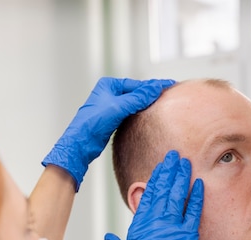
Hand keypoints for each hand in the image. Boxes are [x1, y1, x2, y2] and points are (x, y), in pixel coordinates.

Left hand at [42, 77, 174, 190]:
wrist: (80, 144)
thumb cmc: (93, 123)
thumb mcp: (118, 107)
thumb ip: (138, 97)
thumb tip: (155, 88)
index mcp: (109, 85)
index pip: (137, 84)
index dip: (153, 86)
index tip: (170, 85)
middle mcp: (110, 93)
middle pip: (136, 92)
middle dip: (152, 94)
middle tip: (170, 93)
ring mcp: (111, 106)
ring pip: (134, 103)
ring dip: (147, 103)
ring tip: (164, 102)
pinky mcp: (113, 119)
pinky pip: (131, 113)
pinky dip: (141, 113)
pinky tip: (150, 114)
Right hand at [104, 150, 202, 239]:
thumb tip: (108, 237)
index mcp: (138, 227)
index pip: (147, 196)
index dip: (155, 179)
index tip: (160, 167)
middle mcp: (154, 224)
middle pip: (163, 190)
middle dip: (169, 170)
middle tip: (175, 155)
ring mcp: (172, 228)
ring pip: (177, 195)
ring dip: (182, 177)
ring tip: (186, 162)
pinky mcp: (188, 236)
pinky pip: (193, 211)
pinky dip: (196, 196)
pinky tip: (199, 183)